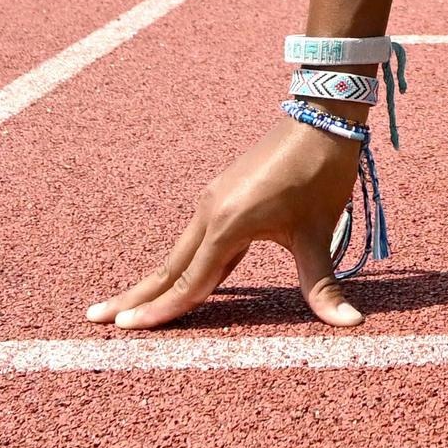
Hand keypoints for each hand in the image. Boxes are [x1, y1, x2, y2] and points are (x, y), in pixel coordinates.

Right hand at [88, 116, 367, 329]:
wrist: (322, 117)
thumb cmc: (320, 174)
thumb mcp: (318, 234)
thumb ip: (323, 286)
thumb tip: (352, 325)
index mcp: (227, 225)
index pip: (189, 282)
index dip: (160, 312)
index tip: (125, 330)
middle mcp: (210, 212)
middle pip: (168, 267)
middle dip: (133, 296)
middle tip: (94, 319)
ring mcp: (212, 201)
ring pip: (178, 252)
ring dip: (154, 280)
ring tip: (125, 304)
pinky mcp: (221, 194)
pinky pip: (194, 238)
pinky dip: (179, 263)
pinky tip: (175, 280)